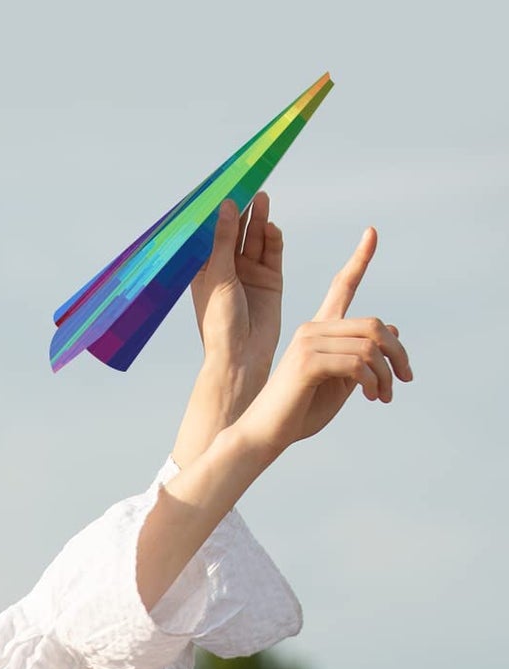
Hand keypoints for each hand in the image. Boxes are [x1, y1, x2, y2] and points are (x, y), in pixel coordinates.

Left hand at [191, 192, 283, 394]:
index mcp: (204, 269)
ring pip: (255, 238)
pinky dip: (273, 238)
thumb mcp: (219, 276)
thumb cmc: (220, 322)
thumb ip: (225, 240)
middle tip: (247, 183)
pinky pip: (272, 251)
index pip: (211, 233)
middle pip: (236, 231)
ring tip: (261, 197)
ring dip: (258, 219)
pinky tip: (271, 227)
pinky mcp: (270, 279)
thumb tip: (228, 206)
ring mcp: (249, 273)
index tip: (222, 186)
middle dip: (241, 210)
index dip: (217, 212)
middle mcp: (227, 268)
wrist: (242, 355)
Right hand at [236, 227, 411, 457]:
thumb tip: (393, 328)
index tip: (372, 232)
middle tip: (405, 379)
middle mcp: (312, 329)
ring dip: (387, 374)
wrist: (264, 436)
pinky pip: (358, 363)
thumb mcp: (340, 384)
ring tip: (384, 395)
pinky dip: (373, 381)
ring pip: (370, 345)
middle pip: (374, 324)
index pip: (342, 287)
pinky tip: (371, 397)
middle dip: (398, 353)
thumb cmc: (297, 414)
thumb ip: (363, 358)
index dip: (359, 258)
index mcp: (318, 331)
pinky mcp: (307, 361)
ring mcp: (307, 343)